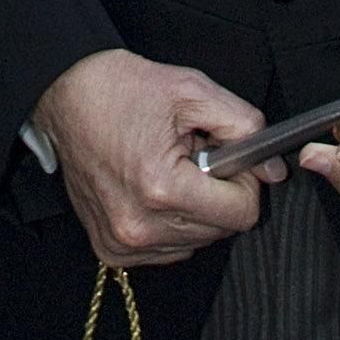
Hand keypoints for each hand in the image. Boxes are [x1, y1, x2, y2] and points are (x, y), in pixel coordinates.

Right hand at [33, 48, 279, 267]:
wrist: (66, 93)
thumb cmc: (123, 89)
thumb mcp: (192, 90)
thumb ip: (243, 126)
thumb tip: (273, 169)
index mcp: (161, 188)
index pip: (242, 214)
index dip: (243, 181)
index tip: (226, 158)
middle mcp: (140, 225)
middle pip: (220, 230)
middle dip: (216, 192)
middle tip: (191, 155)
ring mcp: (122, 242)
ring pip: (196, 242)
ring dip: (193, 209)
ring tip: (167, 168)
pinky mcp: (111, 250)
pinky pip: (168, 250)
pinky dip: (170, 223)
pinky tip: (151, 189)